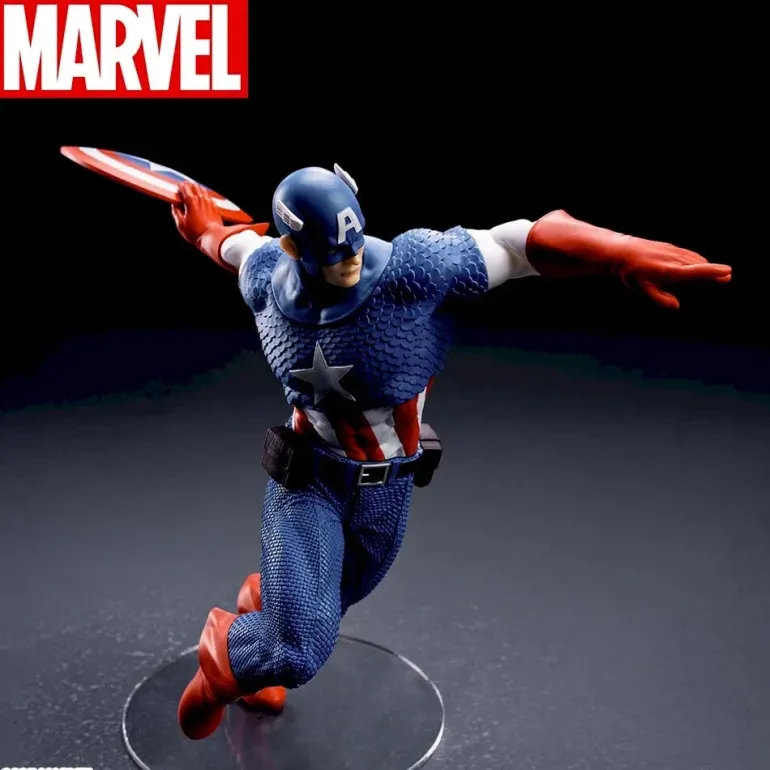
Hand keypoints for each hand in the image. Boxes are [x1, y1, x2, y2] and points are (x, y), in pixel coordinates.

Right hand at [171, 182, 222, 244]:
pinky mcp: (216, 208)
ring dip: (198, 188)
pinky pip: (210, 197)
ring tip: (194, 189)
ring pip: (203, 190)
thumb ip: (176, 213)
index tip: (178, 185)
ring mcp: (210, 203)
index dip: (181, 186)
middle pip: (195, 186)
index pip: (185, 188)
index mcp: (191, 201)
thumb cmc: (196, 233)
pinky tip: (205, 197)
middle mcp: (201, 199)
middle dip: (189, 185)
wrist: (213, 237)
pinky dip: (206, 195)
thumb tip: (174, 206)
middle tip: (185, 185)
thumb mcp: (181, 224)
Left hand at [616, 236, 731, 309]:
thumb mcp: (643, 288)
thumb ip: (660, 298)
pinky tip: (700, 262)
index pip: (694, 271)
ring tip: (719, 273)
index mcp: (668, 271)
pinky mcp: (669, 247)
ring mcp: (672, 251)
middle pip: (698, 265)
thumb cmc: (631, 273)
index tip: (727, 272)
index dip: (711, 272)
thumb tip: (676, 306)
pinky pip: (687, 253)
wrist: (621, 251)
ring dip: (706, 265)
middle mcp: (673, 259)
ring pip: (693, 258)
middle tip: (728, 277)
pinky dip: (696, 259)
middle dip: (713, 270)